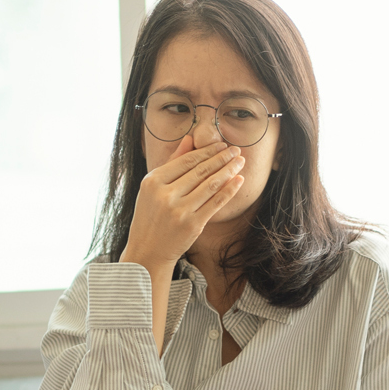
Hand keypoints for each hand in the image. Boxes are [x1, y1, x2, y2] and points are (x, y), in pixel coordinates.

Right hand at [120, 137, 245, 272]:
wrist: (148, 250)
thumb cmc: (151, 216)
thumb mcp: (153, 187)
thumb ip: (171, 162)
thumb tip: (189, 139)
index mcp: (153, 181)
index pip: (186, 161)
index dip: (207, 151)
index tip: (221, 145)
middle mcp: (165, 195)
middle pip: (200, 171)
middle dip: (221, 158)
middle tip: (236, 150)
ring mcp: (179, 211)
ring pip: (210, 185)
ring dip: (229, 171)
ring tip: (240, 162)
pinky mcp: (192, 225)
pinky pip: (215, 203)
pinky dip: (229, 190)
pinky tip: (238, 181)